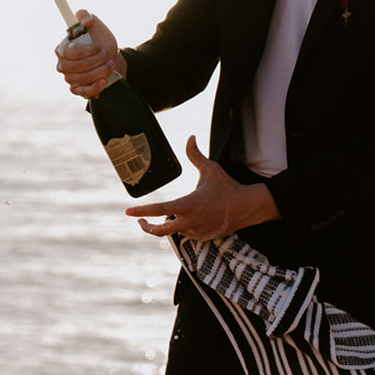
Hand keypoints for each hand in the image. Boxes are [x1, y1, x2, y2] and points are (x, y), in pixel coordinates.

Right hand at [55, 9, 127, 97]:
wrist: (111, 58)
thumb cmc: (100, 39)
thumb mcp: (95, 23)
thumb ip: (85, 15)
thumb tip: (85, 20)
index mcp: (63, 48)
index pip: (69, 53)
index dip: (85, 50)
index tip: (98, 46)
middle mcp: (63, 64)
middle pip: (74, 67)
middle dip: (94, 62)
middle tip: (107, 55)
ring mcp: (69, 78)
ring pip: (80, 79)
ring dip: (98, 72)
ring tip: (110, 64)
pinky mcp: (78, 89)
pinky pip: (83, 92)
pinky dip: (94, 88)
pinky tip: (103, 82)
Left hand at [127, 136, 278, 241]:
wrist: (246, 208)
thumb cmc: (228, 188)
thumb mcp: (211, 169)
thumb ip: (196, 155)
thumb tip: (190, 137)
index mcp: (187, 205)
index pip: (158, 210)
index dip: (141, 211)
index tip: (128, 212)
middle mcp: (188, 222)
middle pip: (159, 231)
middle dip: (146, 226)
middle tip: (140, 220)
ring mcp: (195, 232)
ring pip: (174, 230)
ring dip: (171, 222)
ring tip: (176, 211)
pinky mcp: (202, 237)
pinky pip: (187, 233)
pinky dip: (184, 226)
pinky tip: (193, 217)